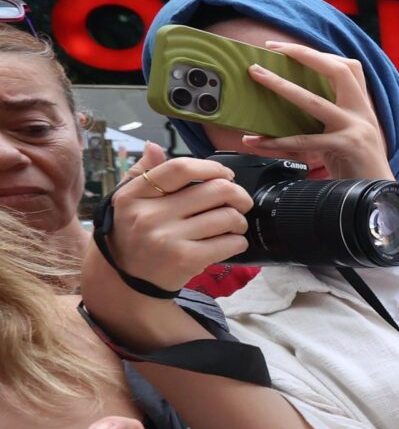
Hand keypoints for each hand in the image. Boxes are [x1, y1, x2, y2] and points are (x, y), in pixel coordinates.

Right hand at [96, 146, 251, 291]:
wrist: (128, 282)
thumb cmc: (134, 236)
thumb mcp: (128, 203)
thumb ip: (143, 173)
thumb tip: (155, 146)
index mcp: (134, 196)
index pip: (180, 168)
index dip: (212, 167)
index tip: (226, 174)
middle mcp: (148, 215)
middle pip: (215, 189)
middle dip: (239, 194)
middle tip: (240, 201)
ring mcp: (167, 238)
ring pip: (228, 216)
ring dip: (240, 220)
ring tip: (235, 225)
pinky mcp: (186, 259)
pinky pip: (230, 242)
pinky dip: (239, 241)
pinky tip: (231, 242)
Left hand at [241, 42, 395, 184]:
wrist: (381, 197)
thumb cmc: (358, 168)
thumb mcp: (346, 135)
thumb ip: (328, 118)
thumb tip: (291, 103)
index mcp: (362, 107)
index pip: (347, 67)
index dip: (317, 54)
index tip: (287, 48)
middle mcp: (362, 113)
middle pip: (337, 71)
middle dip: (304, 55)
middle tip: (273, 49)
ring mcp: (356, 129)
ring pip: (314, 101)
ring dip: (282, 86)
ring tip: (258, 76)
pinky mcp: (346, 147)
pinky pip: (305, 141)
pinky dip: (277, 141)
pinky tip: (257, 140)